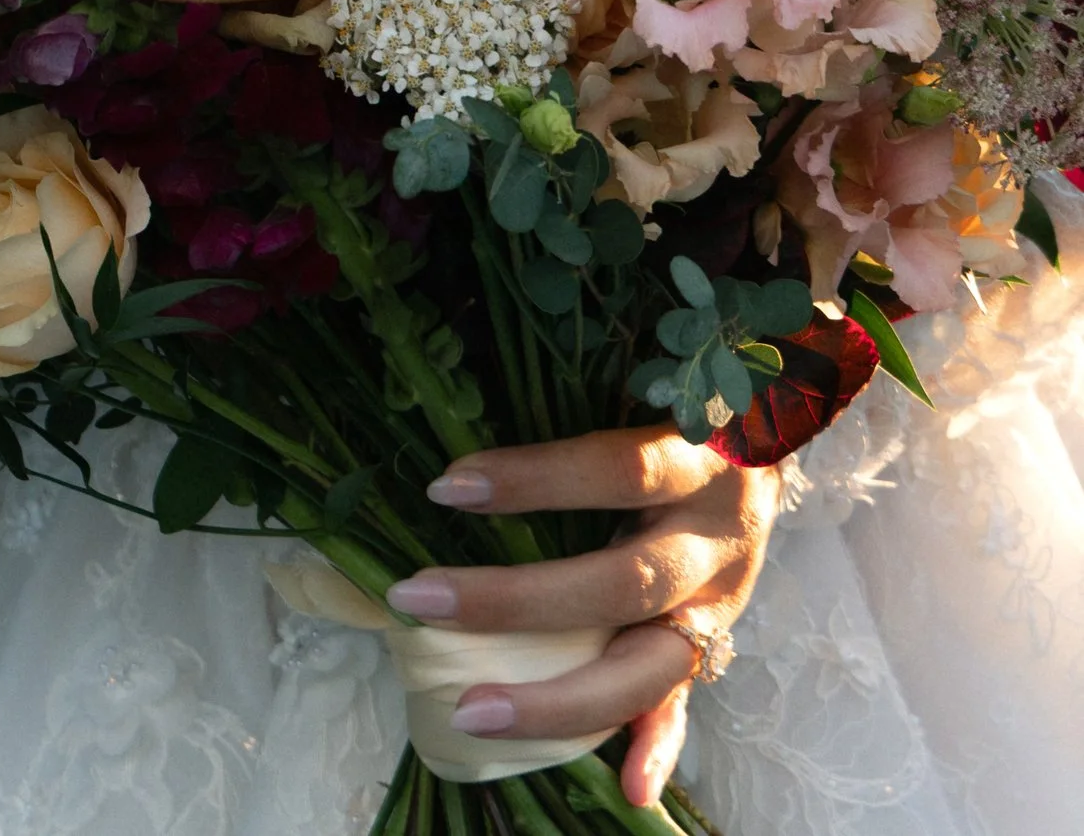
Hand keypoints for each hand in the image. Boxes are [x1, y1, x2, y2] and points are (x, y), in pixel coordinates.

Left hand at [384, 425, 778, 807]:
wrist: (771, 446)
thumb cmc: (680, 414)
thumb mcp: (657, 399)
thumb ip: (597, 422)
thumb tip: (476, 437)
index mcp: (698, 461)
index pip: (615, 469)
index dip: (535, 479)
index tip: (446, 487)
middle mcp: (714, 538)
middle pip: (623, 582)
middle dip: (517, 600)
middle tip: (417, 598)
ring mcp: (720, 602)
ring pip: (649, 664)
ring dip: (559, 697)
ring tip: (475, 711)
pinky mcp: (715, 645)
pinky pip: (686, 705)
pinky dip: (657, 748)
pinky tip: (625, 789)